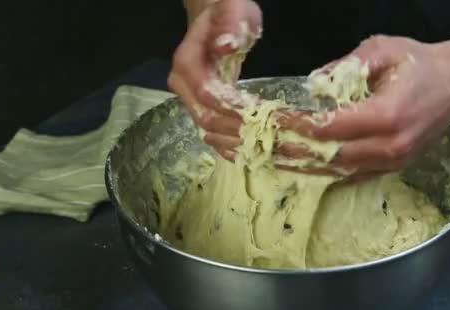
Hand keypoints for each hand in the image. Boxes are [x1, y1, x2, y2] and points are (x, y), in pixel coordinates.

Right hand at [168, 0, 261, 161]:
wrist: (212, 18)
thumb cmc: (225, 11)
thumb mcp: (232, 9)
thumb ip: (230, 25)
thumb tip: (225, 46)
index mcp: (187, 62)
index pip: (207, 94)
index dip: (232, 109)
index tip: (261, 116)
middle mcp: (182, 85)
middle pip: (206, 118)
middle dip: (236, 131)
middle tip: (267, 139)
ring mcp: (189, 99)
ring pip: (207, 131)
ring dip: (234, 143)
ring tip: (261, 151)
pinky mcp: (200, 107)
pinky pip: (211, 132)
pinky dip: (228, 146)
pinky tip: (248, 154)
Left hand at [278, 35, 449, 177]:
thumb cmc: (420, 63)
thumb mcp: (382, 49)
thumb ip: (346, 65)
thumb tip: (315, 84)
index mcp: (386, 114)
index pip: (331, 126)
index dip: (299, 126)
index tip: (275, 121)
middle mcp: (390, 145)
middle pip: (332, 156)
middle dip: (297, 151)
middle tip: (267, 147)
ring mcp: (395, 160)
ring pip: (342, 171)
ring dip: (309, 167)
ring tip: (281, 163)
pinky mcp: (396, 166)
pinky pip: (357, 175)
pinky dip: (331, 173)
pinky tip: (310, 170)